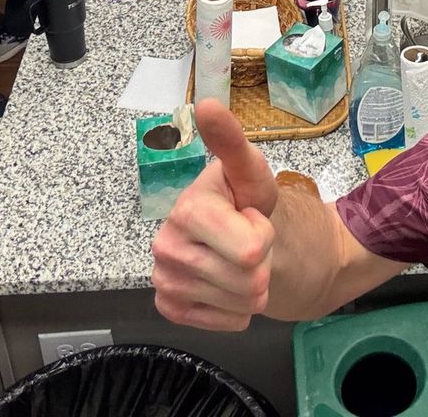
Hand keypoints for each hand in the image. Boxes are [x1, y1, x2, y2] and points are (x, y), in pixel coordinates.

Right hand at [152, 100, 277, 330]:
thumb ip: (232, 142)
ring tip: (241, 263)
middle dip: (262, 263)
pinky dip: (237, 310)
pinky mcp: (170, 306)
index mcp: (187, 208)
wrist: (254, 243)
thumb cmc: (252, 204)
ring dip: (252, 287)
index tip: (251, 216)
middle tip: (250, 243)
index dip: (263, 235)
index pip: (251, 250)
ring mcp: (165, 277)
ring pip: (239, 303)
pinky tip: (228, 286)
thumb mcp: (254, 173)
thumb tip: (208, 105)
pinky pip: (223, 323)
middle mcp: (166, 243)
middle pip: (248, 279)